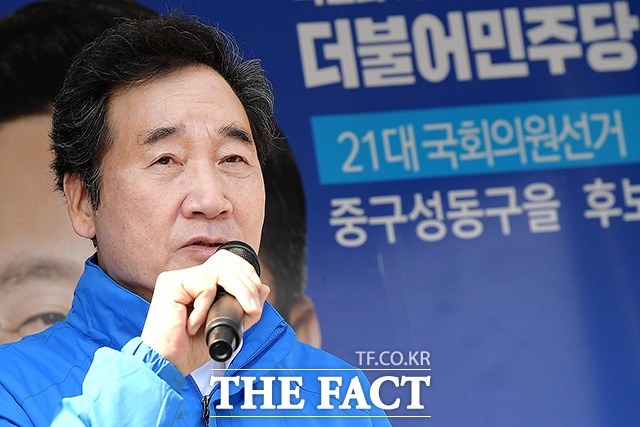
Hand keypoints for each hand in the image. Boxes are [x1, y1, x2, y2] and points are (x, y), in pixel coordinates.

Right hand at [140, 249, 269, 374]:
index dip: (246, 273)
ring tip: (245, 312)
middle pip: (227, 262)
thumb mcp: (226, 326)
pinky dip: (206, 307)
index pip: (227, 261)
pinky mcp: (170, 284)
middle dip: (248, 284)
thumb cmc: (189, 349)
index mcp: (198, 282)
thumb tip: (264, 287)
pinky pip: (205, 287)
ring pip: (221, 270)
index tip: (256, 299)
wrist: (166, 365)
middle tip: (254, 309)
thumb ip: (244, 307)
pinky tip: (195, 326)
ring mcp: (177, 278)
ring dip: (240, 291)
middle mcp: (187, 276)